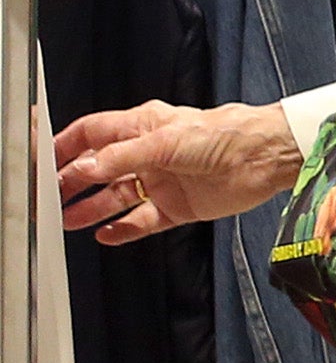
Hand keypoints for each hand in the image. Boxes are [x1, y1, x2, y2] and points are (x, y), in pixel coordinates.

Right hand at [54, 101, 305, 244]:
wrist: (267, 157)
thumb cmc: (225, 134)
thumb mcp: (166, 141)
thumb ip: (122, 157)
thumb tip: (84, 169)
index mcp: (143, 128)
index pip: (92, 135)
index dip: (65, 147)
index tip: (41, 162)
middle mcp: (149, 155)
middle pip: (98, 170)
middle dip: (72, 182)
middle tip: (49, 199)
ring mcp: (162, 181)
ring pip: (117, 198)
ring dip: (91, 208)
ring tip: (66, 220)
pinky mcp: (178, 206)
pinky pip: (143, 221)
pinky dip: (123, 229)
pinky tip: (104, 234)